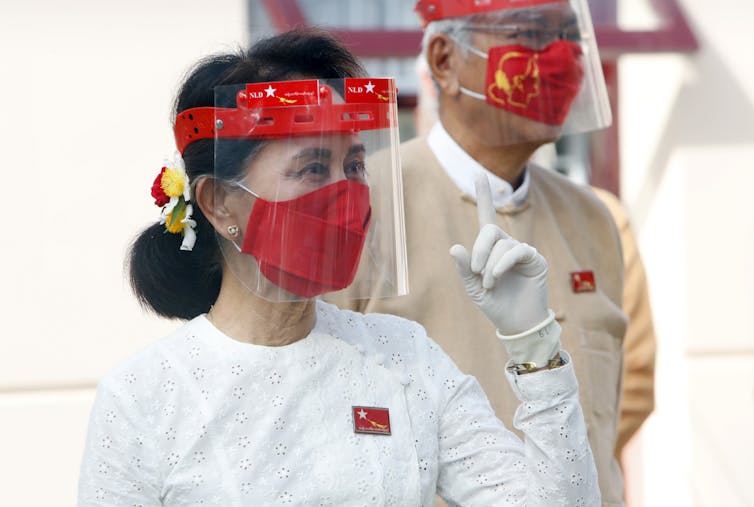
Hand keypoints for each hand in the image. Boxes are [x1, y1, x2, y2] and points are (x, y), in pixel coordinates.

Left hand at [450, 174, 559, 364]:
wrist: (515, 323)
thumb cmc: (494, 304)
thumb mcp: (472, 287)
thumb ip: (464, 268)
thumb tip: (455, 247)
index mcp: (489, 249)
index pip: (486, 217)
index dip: (484, 196)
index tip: (478, 174)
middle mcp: (506, 245)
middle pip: (490, 229)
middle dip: (479, 249)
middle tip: (476, 272)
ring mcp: (521, 251)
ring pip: (501, 244)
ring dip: (490, 265)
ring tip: (489, 284)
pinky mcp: (535, 259)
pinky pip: (516, 251)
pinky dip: (502, 264)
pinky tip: (497, 278)